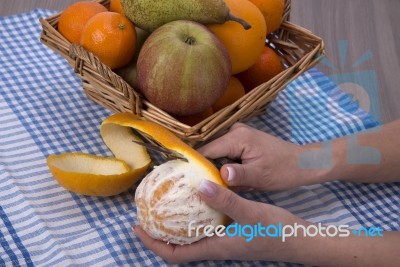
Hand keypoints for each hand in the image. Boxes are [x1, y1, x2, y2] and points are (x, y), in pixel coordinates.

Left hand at [134, 180, 305, 263]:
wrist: (299, 240)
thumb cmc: (275, 231)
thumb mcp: (250, 213)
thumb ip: (225, 200)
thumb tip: (200, 186)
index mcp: (215, 247)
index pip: (176, 254)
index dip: (153, 244)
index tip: (137, 228)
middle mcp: (216, 246)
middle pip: (179, 246)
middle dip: (158, 234)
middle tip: (146, 213)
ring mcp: (223, 240)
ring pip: (190, 236)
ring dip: (173, 225)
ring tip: (163, 205)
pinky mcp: (231, 232)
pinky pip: (204, 227)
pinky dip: (192, 216)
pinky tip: (195, 199)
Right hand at [198, 123, 320, 190]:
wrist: (303, 163)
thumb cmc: (283, 170)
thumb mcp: (260, 177)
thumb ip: (237, 176)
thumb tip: (214, 177)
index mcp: (237, 138)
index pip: (206, 151)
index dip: (197, 166)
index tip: (189, 182)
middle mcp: (234, 131)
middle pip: (211, 152)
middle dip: (213, 170)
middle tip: (217, 187)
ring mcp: (238, 134)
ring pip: (219, 154)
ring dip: (223, 170)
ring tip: (235, 183)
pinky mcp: (242, 140)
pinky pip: (227, 153)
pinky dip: (230, 166)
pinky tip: (240, 177)